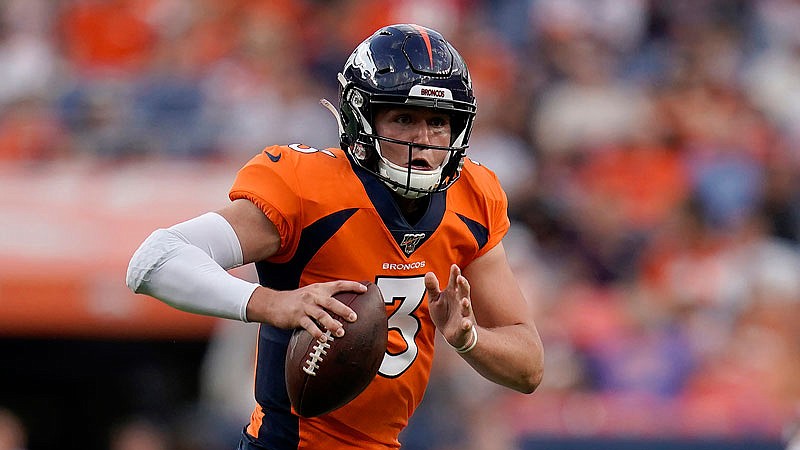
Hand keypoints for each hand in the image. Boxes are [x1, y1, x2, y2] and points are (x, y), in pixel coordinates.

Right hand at [246, 280, 365, 341]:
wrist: (272, 303)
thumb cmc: (295, 301)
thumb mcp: (310, 294)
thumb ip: (325, 299)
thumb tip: (342, 307)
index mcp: (319, 289)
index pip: (338, 285)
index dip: (351, 286)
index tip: (364, 289)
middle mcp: (313, 296)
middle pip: (331, 302)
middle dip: (344, 310)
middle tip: (354, 318)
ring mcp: (305, 307)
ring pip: (321, 315)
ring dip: (332, 324)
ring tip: (340, 332)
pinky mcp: (297, 317)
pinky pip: (309, 326)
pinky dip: (317, 333)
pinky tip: (324, 339)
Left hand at [425, 264, 475, 349]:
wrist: (451, 334)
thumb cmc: (444, 313)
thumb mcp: (435, 299)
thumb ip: (432, 287)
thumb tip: (428, 273)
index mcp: (453, 293)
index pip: (455, 281)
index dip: (455, 274)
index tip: (454, 267)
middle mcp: (461, 301)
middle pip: (464, 291)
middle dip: (463, 285)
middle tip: (460, 278)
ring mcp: (464, 314)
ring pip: (466, 308)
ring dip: (466, 304)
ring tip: (464, 301)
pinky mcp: (464, 327)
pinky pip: (466, 326)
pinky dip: (467, 325)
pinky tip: (466, 323)